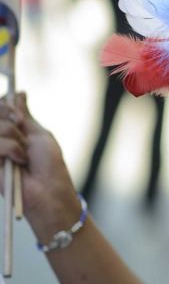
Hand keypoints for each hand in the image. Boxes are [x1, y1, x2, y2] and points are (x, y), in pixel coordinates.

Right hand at [0, 93, 79, 237]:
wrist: (49, 190)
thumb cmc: (49, 165)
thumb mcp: (39, 134)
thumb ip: (24, 114)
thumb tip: (20, 93)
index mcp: (8, 131)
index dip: (4, 104)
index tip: (19, 115)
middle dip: (9, 118)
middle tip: (22, 130)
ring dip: (14, 138)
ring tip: (23, 154)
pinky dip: (10, 149)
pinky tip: (18, 162)